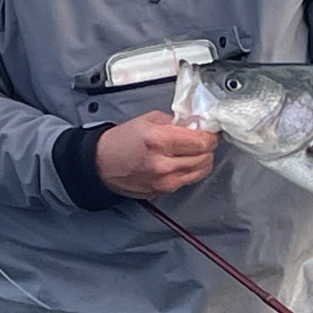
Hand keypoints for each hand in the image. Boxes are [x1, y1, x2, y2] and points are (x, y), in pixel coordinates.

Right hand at [95, 111, 218, 198]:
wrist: (101, 164)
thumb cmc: (122, 141)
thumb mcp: (149, 120)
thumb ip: (176, 122)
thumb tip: (196, 124)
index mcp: (159, 141)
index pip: (201, 141)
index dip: (210, 135)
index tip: (210, 131)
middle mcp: (163, 164)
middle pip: (205, 158)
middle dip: (207, 147)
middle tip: (201, 140)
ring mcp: (164, 181)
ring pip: (201, 171)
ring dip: (201, 160)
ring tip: (191, 151)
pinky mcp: (163, 191)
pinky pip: (188, 180)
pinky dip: (189, 170)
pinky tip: (179, 162)